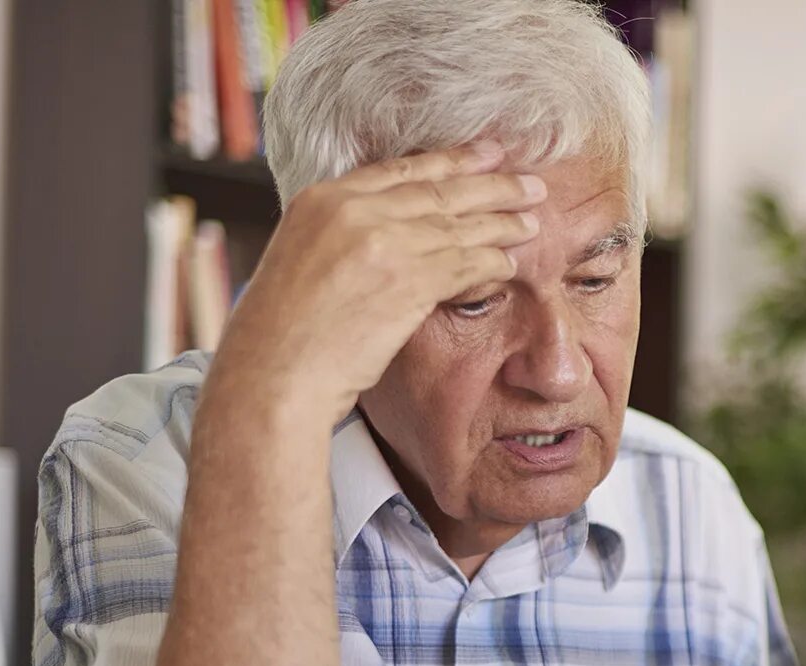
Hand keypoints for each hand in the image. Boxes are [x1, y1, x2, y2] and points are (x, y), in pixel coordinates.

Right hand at [205, 142, 544, 430]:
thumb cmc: (283, 334)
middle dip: (491, 184)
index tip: (485, 153)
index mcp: (323, 198)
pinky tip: (512, 261)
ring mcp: (381, 242)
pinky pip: (464, 263)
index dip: (450, 161)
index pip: (401, 170)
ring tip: (533, 219)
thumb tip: (385, 234)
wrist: (273, 372)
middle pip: (438, 190)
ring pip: (458, 225)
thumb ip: (342, 236)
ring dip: (502, 222)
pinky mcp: (406, 280)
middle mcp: (352, 210)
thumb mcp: (302, 259)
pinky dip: (492, 261)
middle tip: (530, 182)